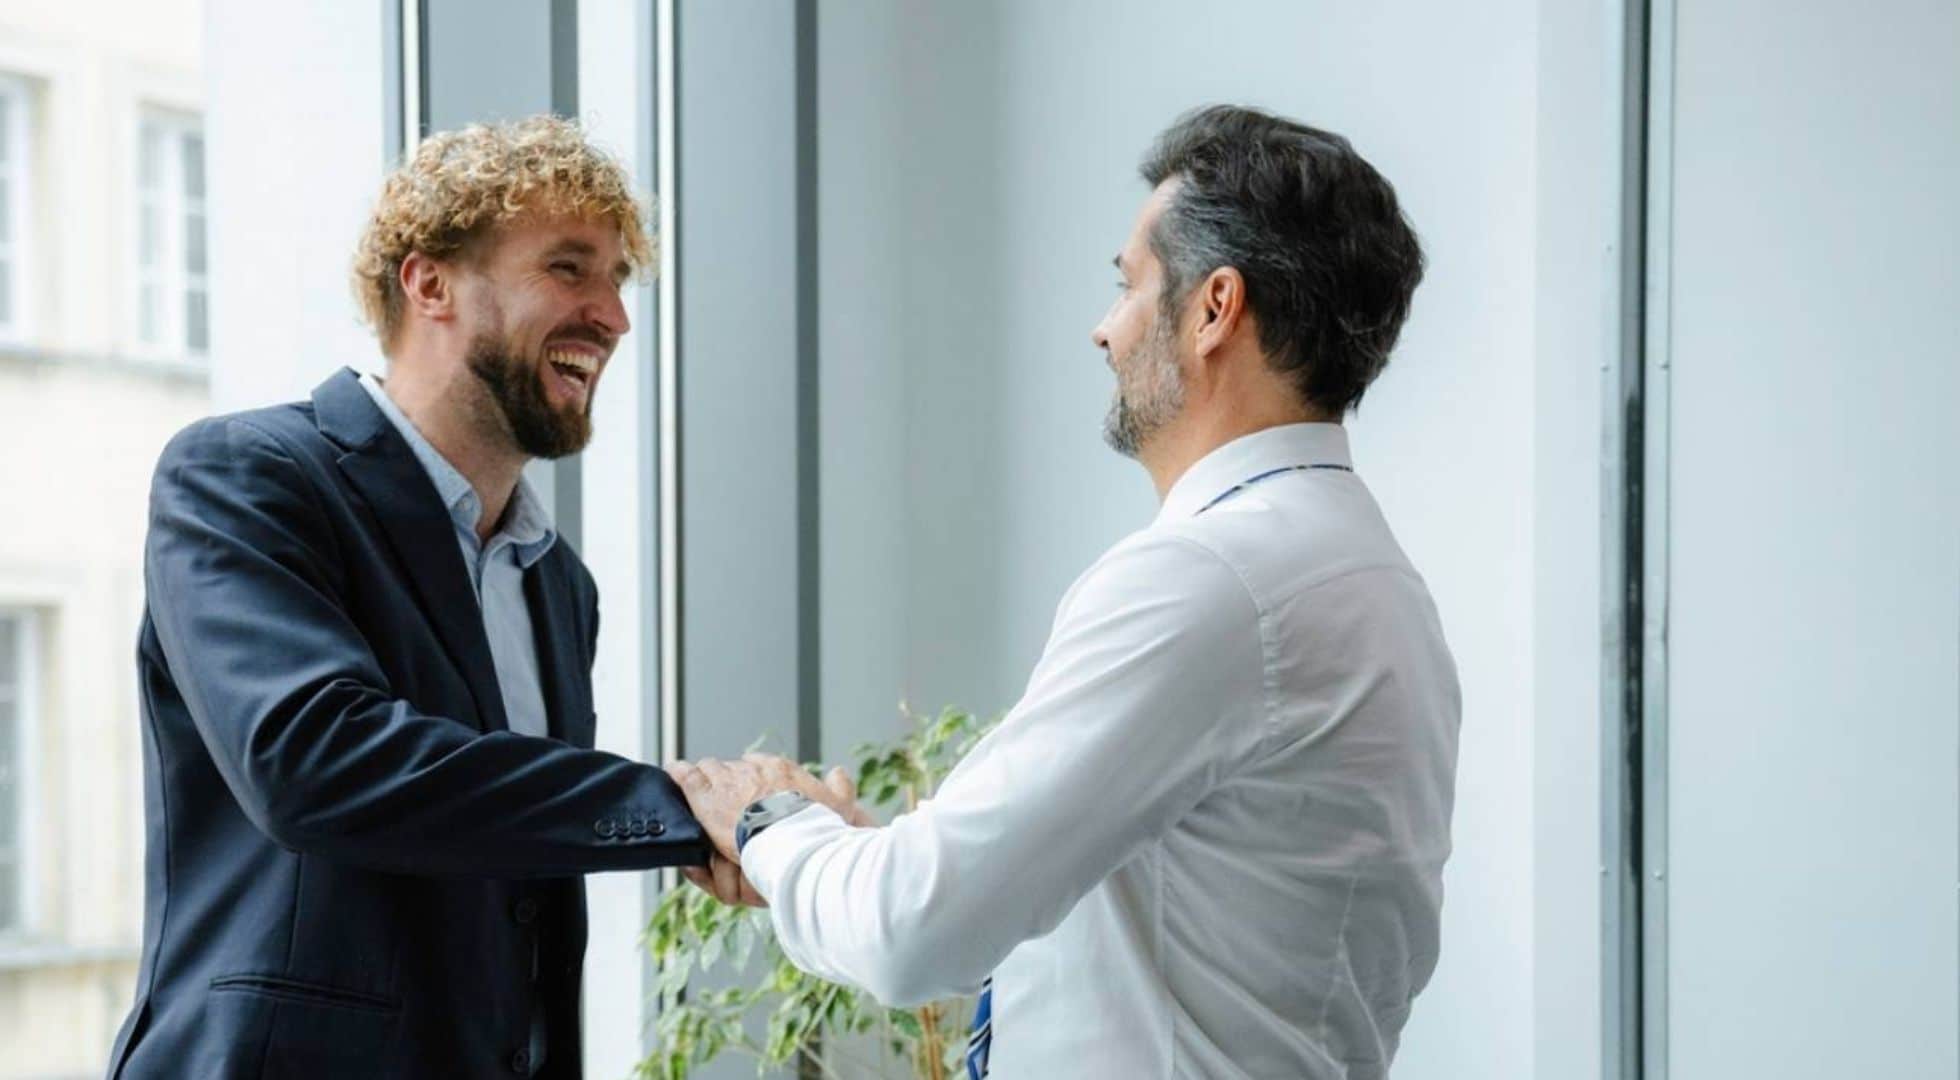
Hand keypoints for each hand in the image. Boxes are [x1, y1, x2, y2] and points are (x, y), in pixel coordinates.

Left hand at [666, 755, 873, 903]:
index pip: (759, 764)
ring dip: (703, 778)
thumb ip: (841, 787)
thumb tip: (840, 772)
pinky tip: (673, 773)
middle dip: (726, 779)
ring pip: (709, 769)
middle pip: (732, 767)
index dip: (752, 776)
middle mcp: (751, 770)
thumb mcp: (840, 805)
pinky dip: (679, 774)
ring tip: (696, 785)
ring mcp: (726, 781)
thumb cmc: (815, 826)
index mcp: (780, 770)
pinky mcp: (705, 796)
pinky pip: (687, 777)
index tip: (750, 787)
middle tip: (723, 795)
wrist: (790, 837)